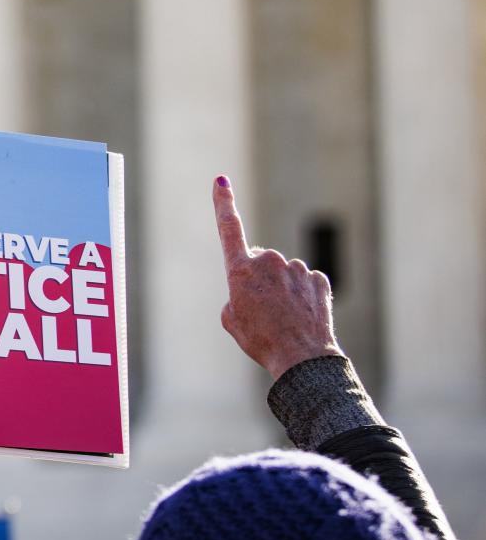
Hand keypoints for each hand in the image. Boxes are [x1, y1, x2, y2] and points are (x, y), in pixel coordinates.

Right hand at [213, 176, 342, 379]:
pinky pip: (304, 283)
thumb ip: (235, 296)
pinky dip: (302, 296)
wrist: (301, 358)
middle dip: (259, 279)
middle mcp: (268, 261)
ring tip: (284, 318)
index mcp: (241, 270)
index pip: (228, 228)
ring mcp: (295, 269)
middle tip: (262, 310)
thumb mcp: (231, 320)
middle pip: (259, 262)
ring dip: (282, 290)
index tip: (221, 181)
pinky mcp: (317, 279)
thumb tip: (250, 288)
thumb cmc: (260, 341)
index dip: (223, 203)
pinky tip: (301, 316)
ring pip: (283, 274)